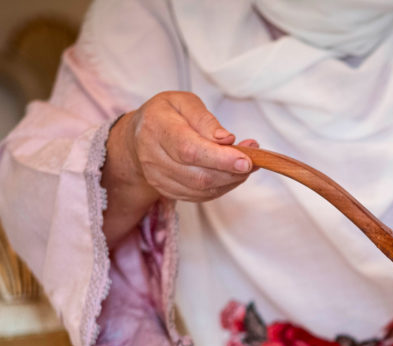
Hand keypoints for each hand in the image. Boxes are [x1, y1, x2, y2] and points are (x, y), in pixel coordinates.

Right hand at [101, 91, 257, 245]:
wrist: (138, 136)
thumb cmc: (166, 115)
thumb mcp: (183, 102)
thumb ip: (204, 119)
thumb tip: (226, 139)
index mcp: (157, 128)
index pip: (189, 150)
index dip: (220, 158)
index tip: (246, 160)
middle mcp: (153, 157)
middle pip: (198, 175)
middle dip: (232, 171)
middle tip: (254, 160)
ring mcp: (158, 178)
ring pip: (202, 189)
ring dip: (230, 180)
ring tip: (244, 164)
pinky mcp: (167, 191)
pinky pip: (201, 196)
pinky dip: (222, 187)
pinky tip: (230, 173)